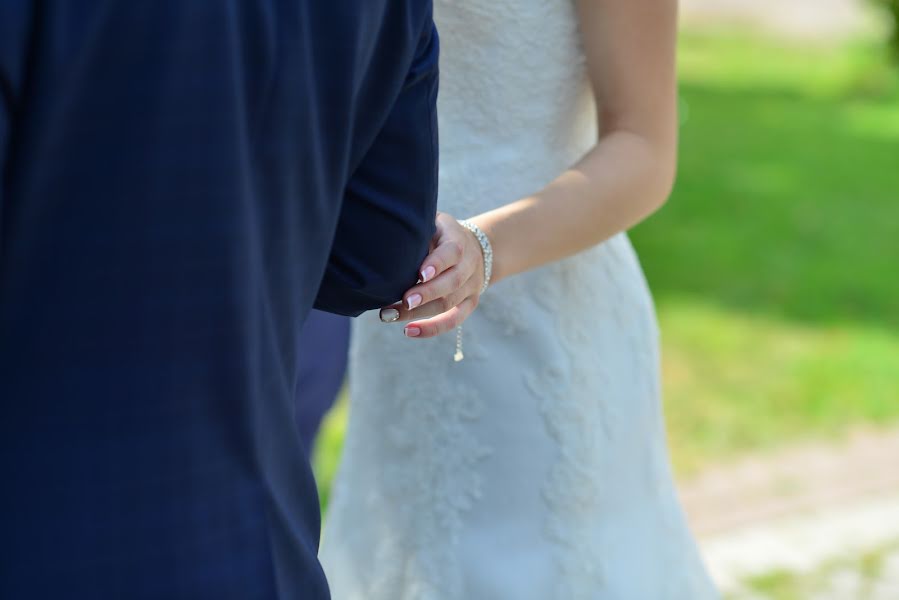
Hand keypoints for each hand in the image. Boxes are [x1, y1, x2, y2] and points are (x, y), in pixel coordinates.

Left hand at [379, 212, 485, 337]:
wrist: (477, 246)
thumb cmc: (440, 233)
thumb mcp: (433, 223)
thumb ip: (417, 232)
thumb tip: (384, 241)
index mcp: (459, 240)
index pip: (452, 252)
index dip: (437, 264)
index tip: (419, 274)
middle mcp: (469, 264)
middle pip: (452, 282)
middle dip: (426, 294)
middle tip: (402, 301)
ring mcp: (472, 285)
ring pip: (449, 303)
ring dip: (420, 312)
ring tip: (390, 315)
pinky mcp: (470, 302)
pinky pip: (454, 319)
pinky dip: (433, 328)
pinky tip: (409, 331)